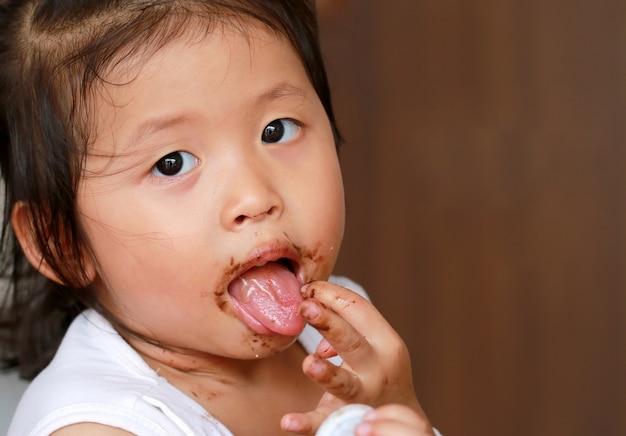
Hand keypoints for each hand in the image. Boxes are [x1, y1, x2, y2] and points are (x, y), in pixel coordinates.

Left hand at [280, 280, 430, 433]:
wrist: (399, 416)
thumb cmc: (379, 368)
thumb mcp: (374, 343)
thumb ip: (347, 324)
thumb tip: (312, 308)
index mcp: (387, 342)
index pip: (360, 310)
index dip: (331, 295)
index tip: (307, 288)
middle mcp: (378, 369)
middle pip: (353, 341)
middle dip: (329, 323)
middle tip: (305, 306)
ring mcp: (363, 396)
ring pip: (344, 383)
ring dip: (326, 373)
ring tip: (309, 363)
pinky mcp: (346, 420)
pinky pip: (325, 421)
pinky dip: (307, 422)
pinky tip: (288, 421)